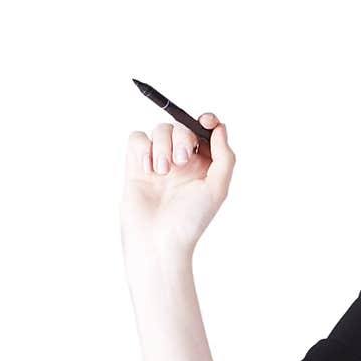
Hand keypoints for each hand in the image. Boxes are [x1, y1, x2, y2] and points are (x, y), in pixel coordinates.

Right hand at [120, 111, 234, 267]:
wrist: (158, 240)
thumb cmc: (190, 220)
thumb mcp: (217, 189)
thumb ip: (224, 157)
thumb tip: (220, 128)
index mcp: (204, 166)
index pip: (205, 132)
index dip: (206, 121)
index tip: (205, 122)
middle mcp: (182, 161)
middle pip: (181, 126)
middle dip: (182, 138)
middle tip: (181, 161)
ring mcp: (158, 161)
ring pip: (159, 129)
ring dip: (162, 146)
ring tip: (161, 172)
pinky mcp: (136, 165)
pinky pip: (137, 138)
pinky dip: (142, 148)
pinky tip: (147, 170)